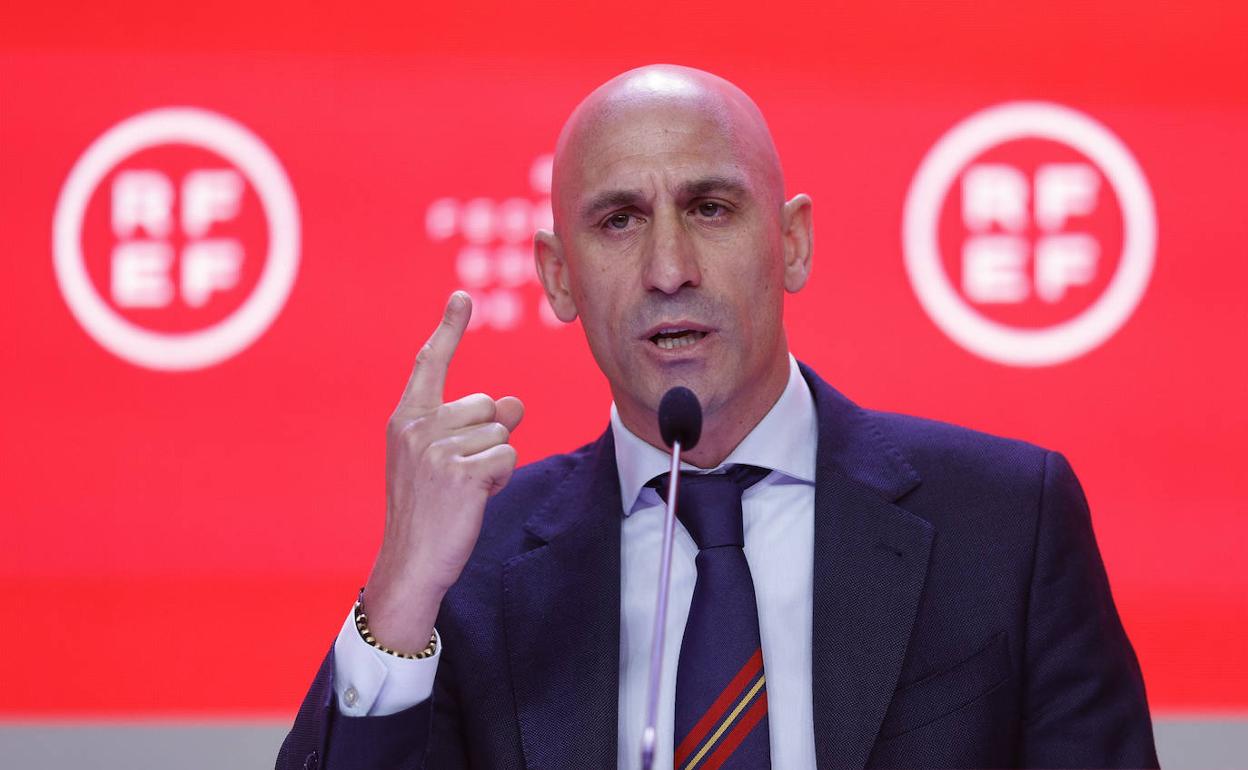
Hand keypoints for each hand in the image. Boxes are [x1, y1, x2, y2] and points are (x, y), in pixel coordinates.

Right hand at [362, 291, 523, 653]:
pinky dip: (500, 480)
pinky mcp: (460, 473)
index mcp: (405, 419)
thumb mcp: (444, 460)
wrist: (411, 562)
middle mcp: (416, 427)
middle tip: (460, 476)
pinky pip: (507, 457)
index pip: (430, 364)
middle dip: (488, 437)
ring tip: (464, 491)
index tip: (463, 297)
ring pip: (501, 434)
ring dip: (495, 463)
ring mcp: (436, 450)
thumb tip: (515, 403)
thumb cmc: (429, 510)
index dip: (449, 329)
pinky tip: (474, 500)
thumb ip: (474, 426)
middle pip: (485, 406)